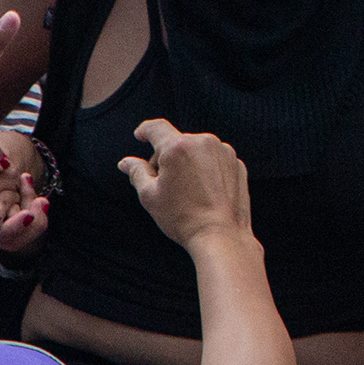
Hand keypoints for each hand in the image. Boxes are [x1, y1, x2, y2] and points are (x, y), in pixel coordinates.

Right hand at [119, 119, 251, 252]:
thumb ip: (137, 172)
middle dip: (167, 158)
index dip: (145, 130)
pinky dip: (207, 170)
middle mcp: (203, 143)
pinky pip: (215, 160)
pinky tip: (204, 193)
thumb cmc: (184, 219)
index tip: (141, 135)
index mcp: (178, 147)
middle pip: (177, 142)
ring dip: (188, 163)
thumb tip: (126, 163)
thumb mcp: (150, 196)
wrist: (221, 237)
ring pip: (197, 150)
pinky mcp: (237, 164)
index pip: (156, 128)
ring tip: (187, 193)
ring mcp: (223, 152)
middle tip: (163, 185)